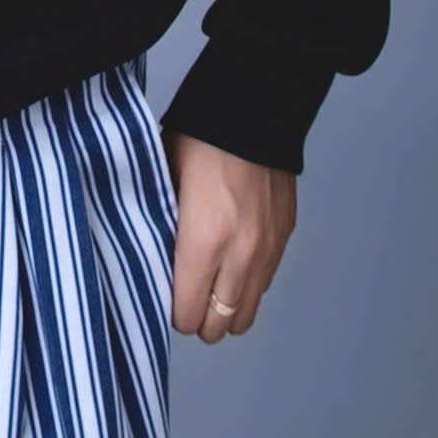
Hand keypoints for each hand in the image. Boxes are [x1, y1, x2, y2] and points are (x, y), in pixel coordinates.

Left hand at [162, 128, 297, 342]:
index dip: (173, 312)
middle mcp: (240, 255)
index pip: (188, 316)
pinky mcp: (283, 238)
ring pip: (246, 315)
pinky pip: (264, 285)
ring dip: (226, 308)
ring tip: (209, 286)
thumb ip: (161, 230)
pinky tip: (232, 262)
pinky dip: (246, 285)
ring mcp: (267, 249)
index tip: (164, 296)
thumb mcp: (163, 184)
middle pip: (219, 327)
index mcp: (204, 242)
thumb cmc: (199, 141)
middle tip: (185, 296)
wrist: (253, 110)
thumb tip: (153, 261)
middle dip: (200, 319)